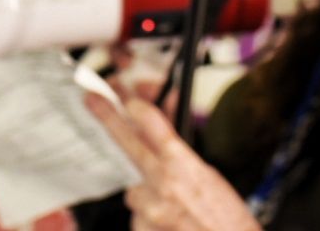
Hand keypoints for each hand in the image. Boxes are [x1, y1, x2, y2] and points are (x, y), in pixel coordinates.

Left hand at [84, 94, 258, 230]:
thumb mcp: (209, 175)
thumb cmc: (227, 219)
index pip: (155, 125)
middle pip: (128, 142)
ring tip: (172, 203)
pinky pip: (137, 214)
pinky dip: (147, 215)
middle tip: (93, 100)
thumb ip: (183, 149)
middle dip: (108, 118)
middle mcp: (163, 184)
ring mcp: (148, 209)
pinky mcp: (141, 228)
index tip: (129, 101)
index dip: (138, 108)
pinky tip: (167, 220)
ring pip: (133, 188)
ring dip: (145, 190)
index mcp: (184, 166)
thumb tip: (166, 124)